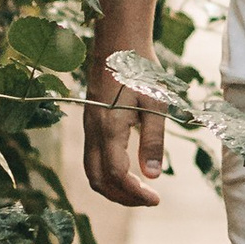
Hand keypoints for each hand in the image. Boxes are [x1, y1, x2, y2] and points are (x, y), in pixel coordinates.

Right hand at [83, 45, 167, 207]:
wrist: (118, 43)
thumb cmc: (141, 70)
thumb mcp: (155, 103)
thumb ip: (153, 140)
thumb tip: (152, 176)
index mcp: (110, 128)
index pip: (117, 174)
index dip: (135, 193)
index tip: (156, 199)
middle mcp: (94, 132)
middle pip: (99, 181)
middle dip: (122, 197)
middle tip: (148, 200)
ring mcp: (88, 129)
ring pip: (92, 173)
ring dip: (113, 189)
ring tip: (138, 192)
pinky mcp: (90, 125)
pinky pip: (91, 160)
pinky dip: (106, 176)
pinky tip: (126, 173)